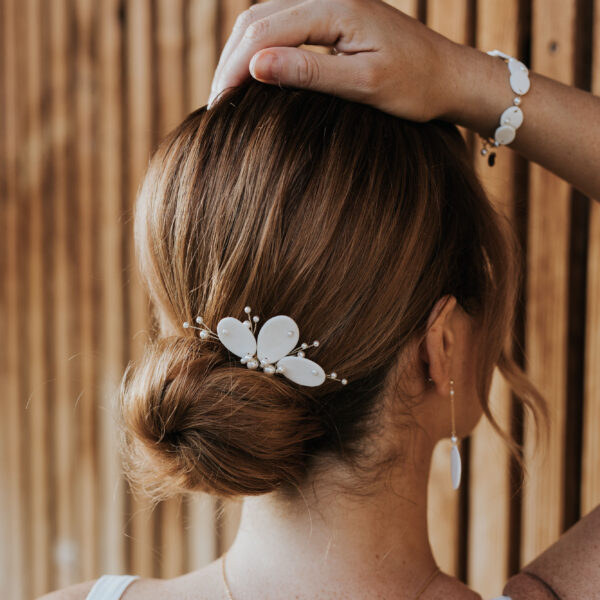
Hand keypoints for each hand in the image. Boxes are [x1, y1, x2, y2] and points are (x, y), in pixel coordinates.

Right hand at [208, 0, 465, 122]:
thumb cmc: (415, 86)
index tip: (219, 107)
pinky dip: (261, 48)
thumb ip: (310, 73)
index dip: (234, 70)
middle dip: (230, 62)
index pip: (263, 33)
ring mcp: (329, 2)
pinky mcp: (332, 15)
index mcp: (335, 7)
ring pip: (264, 18)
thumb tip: (255, 67)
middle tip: (216, 105)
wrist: (448, 75)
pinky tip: (253, 75)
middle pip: (257, 20)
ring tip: (228, 93)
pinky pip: (282, 24)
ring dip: (241, 54)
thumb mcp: (364, 84)